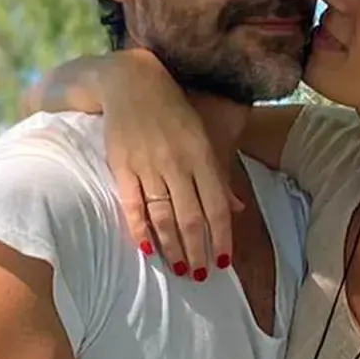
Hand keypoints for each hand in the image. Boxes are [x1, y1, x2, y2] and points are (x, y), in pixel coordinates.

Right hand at [56, 49, 241, 276]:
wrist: (131, 83)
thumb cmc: (175, 112)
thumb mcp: (204, 138)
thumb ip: (219, 176)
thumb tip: (237, 210)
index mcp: (202, 156)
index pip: (216, 206)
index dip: (222, 237)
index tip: (224, 261)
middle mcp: (177, 164)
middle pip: (190, 218)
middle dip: (197, 250)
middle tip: (201, 275)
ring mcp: (148, 166)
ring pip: (163, 216)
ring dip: (172, 247)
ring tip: (179, 269)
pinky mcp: (122, 166)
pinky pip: (132, 205)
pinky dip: (139, 229)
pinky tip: (147, 249)